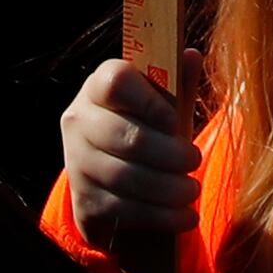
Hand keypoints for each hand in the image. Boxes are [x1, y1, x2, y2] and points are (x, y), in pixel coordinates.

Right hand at [59, 55, 197, 253]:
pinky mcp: (85, 202)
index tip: (173, 120)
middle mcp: (78, 121)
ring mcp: (77, 164)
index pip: (116, 81)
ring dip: (168, 189)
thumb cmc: (144, 131)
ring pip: (126, 178)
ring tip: (192, 191)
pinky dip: (162, 216)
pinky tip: (185, 217)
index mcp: (97, 87)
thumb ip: (177, 84)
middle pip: (125, 137)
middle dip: (169, 154)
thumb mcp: (162, 107)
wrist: (112, 182)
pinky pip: (125, 211)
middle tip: (195, 160)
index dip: (149, 101)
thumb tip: (191, 56)